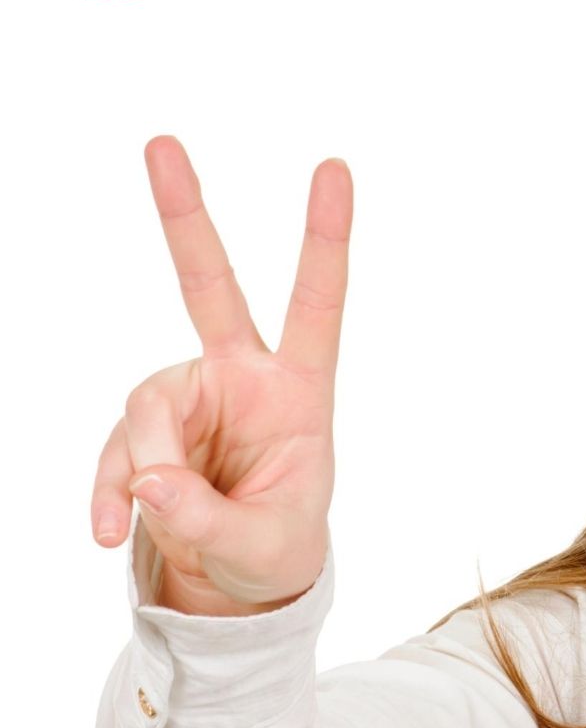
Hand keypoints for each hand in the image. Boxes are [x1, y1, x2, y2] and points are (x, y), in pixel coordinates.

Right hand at [91, 136, 352, 616]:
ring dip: (140, 465)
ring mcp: (190, 397)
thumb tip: (149, 483)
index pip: (317, 303)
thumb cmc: (273, 551)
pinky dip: (111, 490)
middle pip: (209, 287)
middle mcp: (241, 377)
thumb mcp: (261, 547)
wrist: (238, 584)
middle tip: (161, 143)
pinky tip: (110, 531)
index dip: (326, 238)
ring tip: (149, 518)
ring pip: (146, 406)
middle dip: (184, 216)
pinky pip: (118, 451)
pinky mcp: (147, 429)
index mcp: (300, 390)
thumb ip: (208, 520)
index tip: (333, 167)